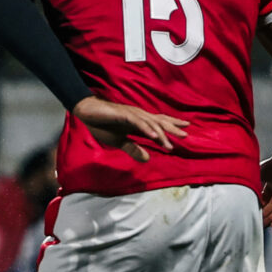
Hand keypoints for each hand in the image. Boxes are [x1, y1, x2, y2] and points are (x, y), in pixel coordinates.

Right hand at [71, 97, 185, 160]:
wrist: (86, 112)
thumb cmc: (101, 124)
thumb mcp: (118, 141)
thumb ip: (132, 148)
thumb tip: (147, 159)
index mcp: (138, 121)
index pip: (159, 123)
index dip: (172, 126)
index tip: (185, 131)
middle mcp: (138, 116)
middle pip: (159, 121)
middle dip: (173, 128)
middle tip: (185, 135)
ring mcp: (131, 114)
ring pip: (150, 124)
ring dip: (160, 134)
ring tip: (169, 144)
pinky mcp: (123, 114)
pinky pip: (137, 122)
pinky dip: (146, 129)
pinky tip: (153, 136)